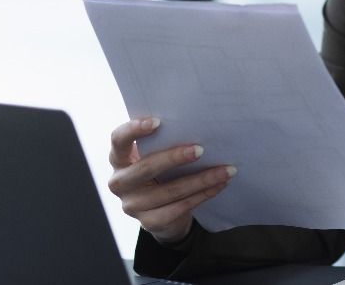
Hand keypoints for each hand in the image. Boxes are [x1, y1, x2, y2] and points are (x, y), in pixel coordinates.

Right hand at [107, 118, 236, 243]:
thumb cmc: (160, 171)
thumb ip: (162, 141)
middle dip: (175, 157)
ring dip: (201, 180)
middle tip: (200, 149)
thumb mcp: (154, 155)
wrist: (161, 211)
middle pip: (146, 168)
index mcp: (118, 158)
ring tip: (225, 170)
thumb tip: (196, 123)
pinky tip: (218, 186)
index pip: (118, 139)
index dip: (134, 129)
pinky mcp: (149, 223)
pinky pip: (179, 208)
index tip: (158, 122)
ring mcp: (132, 205)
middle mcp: (120, 182)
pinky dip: (202, 195)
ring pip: (169, 191)